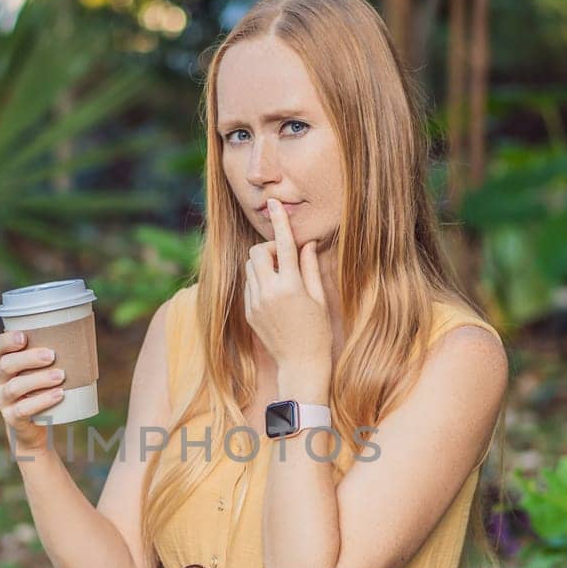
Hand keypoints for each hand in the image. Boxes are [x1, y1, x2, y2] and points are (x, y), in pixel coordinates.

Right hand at [0, 330, 65, 454]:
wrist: (32, 426)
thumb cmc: (40, 388)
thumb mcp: (39, 370)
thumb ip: (48, 353)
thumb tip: (84, 332)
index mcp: (2, 362)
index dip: (6, 341)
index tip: (24, 337)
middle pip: (6, 365)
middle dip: (29, 358)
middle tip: (52, 355)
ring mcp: (3, 399)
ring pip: (14, 387)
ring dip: (38, 379)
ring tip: (60, 376)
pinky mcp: (12, 417)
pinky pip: (23, 409)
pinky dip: (42, 401)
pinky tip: (58, 395)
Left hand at [244, 198, 331, 378]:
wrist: (300, 364)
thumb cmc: (317, 332)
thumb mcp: (318, 298)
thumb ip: (309, 267)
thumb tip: (306, 243)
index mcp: (290, 286)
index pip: (284, 245)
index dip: (280, 221)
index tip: (274, 203)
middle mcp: (268, 293)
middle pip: (259, 251)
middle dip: (270, 248)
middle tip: (286, 259)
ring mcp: (255, 303)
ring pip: (250, 266)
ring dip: (264, 263)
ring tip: (282, 277)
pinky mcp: (248, 312)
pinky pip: (249, 284)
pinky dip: (259, 280)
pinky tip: (274, 293)